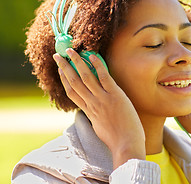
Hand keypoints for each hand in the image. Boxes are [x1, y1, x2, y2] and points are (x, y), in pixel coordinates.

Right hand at [53, 49, 145, 168]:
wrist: (126, 145)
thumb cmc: (116, 139)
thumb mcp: (100, 127)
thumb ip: (95, 116)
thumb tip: (94, 110)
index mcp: (88, 111)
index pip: (72, 92)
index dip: (64, 79)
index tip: (60, 69)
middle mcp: (92, 103)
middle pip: (74, 82)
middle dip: (64, 68)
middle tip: (58, 56)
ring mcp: (102, 99)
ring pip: (85, 77)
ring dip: (77, 62)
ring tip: (71, 50)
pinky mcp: (115, 96)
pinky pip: (103, 77)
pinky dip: (97, 65)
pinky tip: (92, 56)